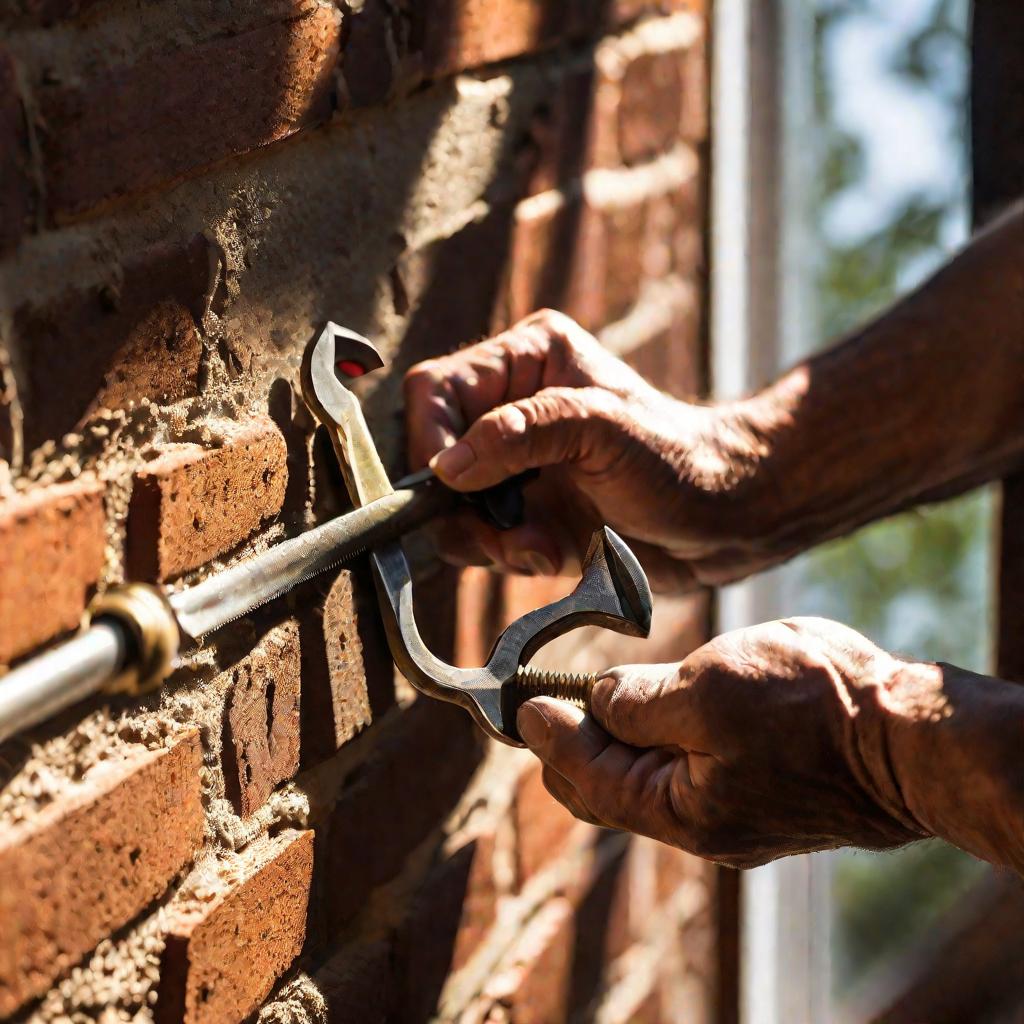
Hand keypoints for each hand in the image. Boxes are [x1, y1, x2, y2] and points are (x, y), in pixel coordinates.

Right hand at [405, 310, 786, 592]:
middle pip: (434, 456)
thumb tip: (445, 468)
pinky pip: (485, 543)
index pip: (435, 389)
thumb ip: (521, 434)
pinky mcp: (527, 516)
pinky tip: (557, 555)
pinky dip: (512, 556)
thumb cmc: (678, 458)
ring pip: (454, 509)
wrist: (724, 522)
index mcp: (526, 360)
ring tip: (545, 544)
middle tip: (511, 525)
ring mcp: (517, 469)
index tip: (450, 486)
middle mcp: (511, 411)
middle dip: (465, 502)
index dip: (430, 438)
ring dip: (492, 538)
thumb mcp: (601, 430)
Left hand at [516, 617, 928, 867]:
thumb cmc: (814, 707)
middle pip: (605, 789)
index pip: (582, 776)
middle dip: (569, 740)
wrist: (912, 739)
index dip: (544, 732)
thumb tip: (595, 701)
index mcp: (678, 811)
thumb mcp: (710, 688)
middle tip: (543, 694)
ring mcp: (730, 813)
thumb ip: (640, 701)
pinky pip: (684, 773)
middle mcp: (699, 826)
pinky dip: (655, 741)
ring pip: (644, 780)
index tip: (517, 697)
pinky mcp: (756, 793)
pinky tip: (653, 708)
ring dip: (613, 738)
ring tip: (592, 696)